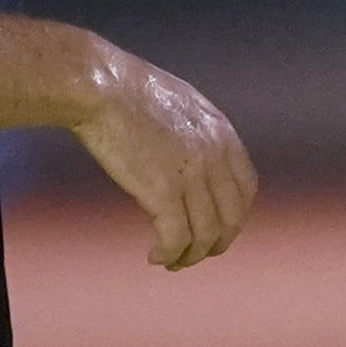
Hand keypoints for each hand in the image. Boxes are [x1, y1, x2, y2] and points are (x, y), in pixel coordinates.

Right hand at [70, 42, 254, 268]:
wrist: (99, 85)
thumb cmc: (125, 89)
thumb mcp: (179, 103)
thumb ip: (194, 131)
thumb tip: (187, 154)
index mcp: (221, 132)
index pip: (246, 187)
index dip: (234, 214)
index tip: (216, 227)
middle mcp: (215, 156)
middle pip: (232, 217)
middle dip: (217, 242)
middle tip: (195, 253)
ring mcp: (191, 175)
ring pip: (206, 235)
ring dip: (190, 255)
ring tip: (171, 261)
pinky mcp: (163, 192)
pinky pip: (177, 238)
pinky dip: (170, 254)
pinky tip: (155, 256)